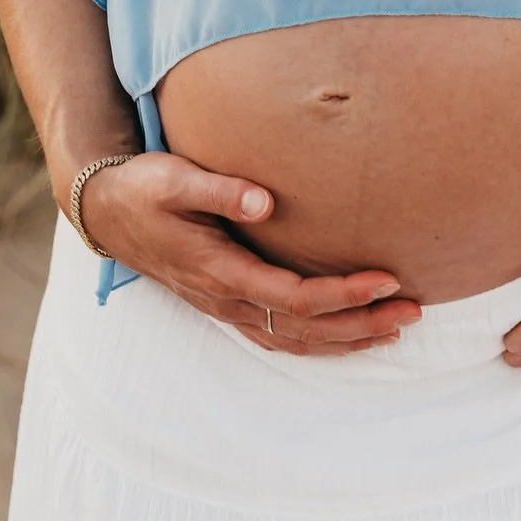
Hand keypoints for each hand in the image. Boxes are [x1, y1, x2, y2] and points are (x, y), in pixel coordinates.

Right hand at [78, 152, 421, 354]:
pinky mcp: (228, 303)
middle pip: (305, 328)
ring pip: (295, 341)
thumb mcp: (174, 178)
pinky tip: (349, 336)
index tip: (387, 279)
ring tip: (396, 329)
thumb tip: (266, 200)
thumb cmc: (146, 188)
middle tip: (413, 312)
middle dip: (361, 324)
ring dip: (347, 339)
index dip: (343, 294)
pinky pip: (280, 336)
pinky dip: (320, 342)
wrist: (107, 212)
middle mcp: (226, 299)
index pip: (294, 296)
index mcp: (219, 270)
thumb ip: (220, 188)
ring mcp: (226, 307)